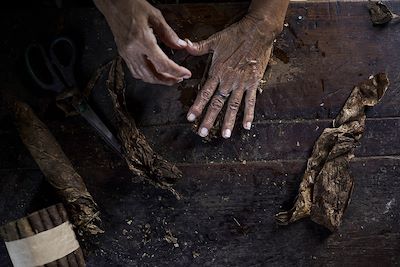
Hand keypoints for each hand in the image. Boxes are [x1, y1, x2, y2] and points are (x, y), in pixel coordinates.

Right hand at [95, 0, 190, 84]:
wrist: (112, 3)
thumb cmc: (131, 5)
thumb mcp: (154, 15)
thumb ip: (168, 33)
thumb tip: (180, 45)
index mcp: (142, 40)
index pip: (162, 64)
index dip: (176, 72)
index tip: (186, 74)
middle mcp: (133, 50)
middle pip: (152, 75)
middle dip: (167, 81)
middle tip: (179, 79)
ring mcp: (126, 54)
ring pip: (143, 76)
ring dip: (157, 80)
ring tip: (169, 78)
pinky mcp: (123, 54)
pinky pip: (135, 71)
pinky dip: (146, 76)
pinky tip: (154, 73)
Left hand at [185, 15, 280, 137]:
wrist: (258, 31)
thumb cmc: (236, 35)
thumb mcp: (215, 40)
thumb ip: (198, 47)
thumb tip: (182, 44)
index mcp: (217, 72)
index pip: (205, 92)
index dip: (197, 106)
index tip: (190, 118)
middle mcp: (228, 81)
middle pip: (217, 103)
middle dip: (209, 119)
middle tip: (202, 133)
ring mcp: (242, 84)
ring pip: (233, 106)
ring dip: (228, 121)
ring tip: (224, 135)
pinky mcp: (254, 83)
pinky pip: (251, 101)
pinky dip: (249, 114)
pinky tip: (246, 126)